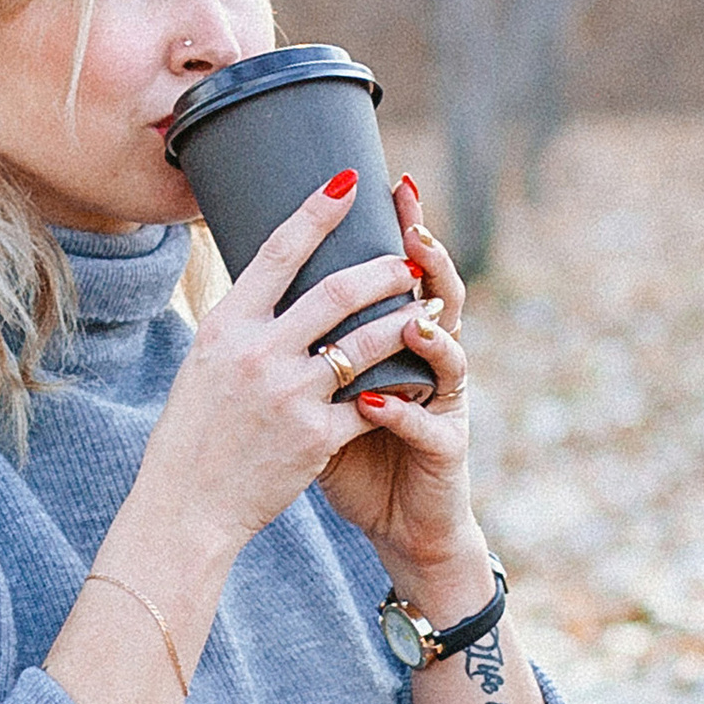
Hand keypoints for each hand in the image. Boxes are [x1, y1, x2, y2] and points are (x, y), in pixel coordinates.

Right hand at [132, 172, 414, 572]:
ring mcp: (290, 394)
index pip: (279, 251)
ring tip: (429, 309)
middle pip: (337, 291)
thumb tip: (266, 283)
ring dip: (405, 320)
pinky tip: (418, 375)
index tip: (348, 183)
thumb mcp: (202, 364)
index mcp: (226, 326)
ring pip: (367, 342)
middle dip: (382, 269)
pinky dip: (398, 386)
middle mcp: (259, 352)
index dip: (317, 211)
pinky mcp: (316, 435)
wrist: (187, 506)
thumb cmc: (193, 433)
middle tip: (407, 261)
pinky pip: (372, 399)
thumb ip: (240, 327)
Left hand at [319, 174, 488, 602]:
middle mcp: (433, 363)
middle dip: (428, 260)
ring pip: (451, 355)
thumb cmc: (357, 452)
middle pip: (442, 297)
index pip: (407, 273)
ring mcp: (446, 405)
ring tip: (411, 313)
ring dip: (429, 332)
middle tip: (412, 226)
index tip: (384, 183)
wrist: (397, 521)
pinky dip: (402, 411)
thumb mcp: (328, 391)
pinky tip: (378, 399)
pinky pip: (428, 425)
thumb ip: (309, 343)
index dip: (403, 228)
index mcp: (405, 341)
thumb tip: (253, 288)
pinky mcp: (446, 450)